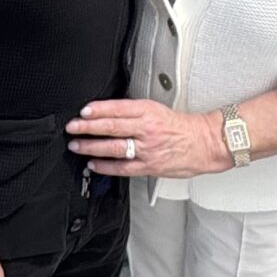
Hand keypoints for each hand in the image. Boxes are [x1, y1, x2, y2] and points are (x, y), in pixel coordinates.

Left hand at [66, 98, 226, 178]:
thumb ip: (134, 112)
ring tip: (77, 145)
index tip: (83, 111)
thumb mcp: (157, 109)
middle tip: (72, 127)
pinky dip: (106, 166)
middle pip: (112, 126)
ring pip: (114, 147)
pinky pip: (123, 167)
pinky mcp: (149, 166)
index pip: (117, 108)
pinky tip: (94, 164)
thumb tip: (108, 113)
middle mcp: (147, 129)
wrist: (204, 143)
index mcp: (148, 112)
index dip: (98, 109)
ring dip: (92, 146)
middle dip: (88, 127)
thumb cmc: (182, 127)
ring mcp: (147, 149)